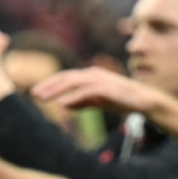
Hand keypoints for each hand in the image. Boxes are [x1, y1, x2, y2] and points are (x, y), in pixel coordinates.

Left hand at [32, 67, 163, 114]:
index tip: (36, 93)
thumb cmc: (121, 100)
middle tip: (33, 94)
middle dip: (48, 85)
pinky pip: (86, 92)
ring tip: (42, 98)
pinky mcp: (106, 88)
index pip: (65, 78)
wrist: (144, 101)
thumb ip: (81, 102)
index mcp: (90, 75)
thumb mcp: (97, 102)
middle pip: (65, 77)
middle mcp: (93, 74)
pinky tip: (62, 104)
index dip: (50, 84)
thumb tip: (62, 104)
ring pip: (72, 82)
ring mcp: (100, 79)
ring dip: (55, 90)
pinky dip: (73, 97)